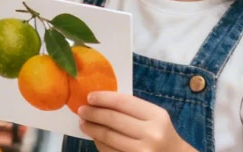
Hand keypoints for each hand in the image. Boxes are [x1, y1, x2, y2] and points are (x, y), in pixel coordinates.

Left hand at [78, 92, 193, 151]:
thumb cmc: (161, 133)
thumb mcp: (154, 117)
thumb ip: (132, 109)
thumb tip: (101, 102)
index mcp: (156, 116)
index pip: (124, 103)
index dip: (104, 98)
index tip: (90, 96)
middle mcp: (150, 134)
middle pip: (114, 120)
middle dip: (94, 113)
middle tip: (81, 110)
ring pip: (108, 137)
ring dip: (92, 129)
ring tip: (83, 123)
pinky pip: (109, 151)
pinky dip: (99, 143)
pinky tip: (95, 137)